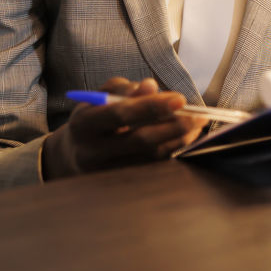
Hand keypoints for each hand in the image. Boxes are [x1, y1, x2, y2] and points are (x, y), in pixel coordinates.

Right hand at [43, 77, 208, 179]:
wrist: (71, 155)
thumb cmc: (92, 118)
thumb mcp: (98, 97)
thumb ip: (124, 89)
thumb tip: (151, 86)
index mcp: (84, 124)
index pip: (121, 114)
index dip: (151, 106)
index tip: (180, 98)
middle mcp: (92, 151)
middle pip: (140, 140)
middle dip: (174, 126)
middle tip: (198, 115)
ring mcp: (105, 172)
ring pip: (149, 157)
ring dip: (179, 140)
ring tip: (197, 125)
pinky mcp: (118, 184)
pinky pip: (151, 168)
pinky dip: (171, 152)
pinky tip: (185, 139)